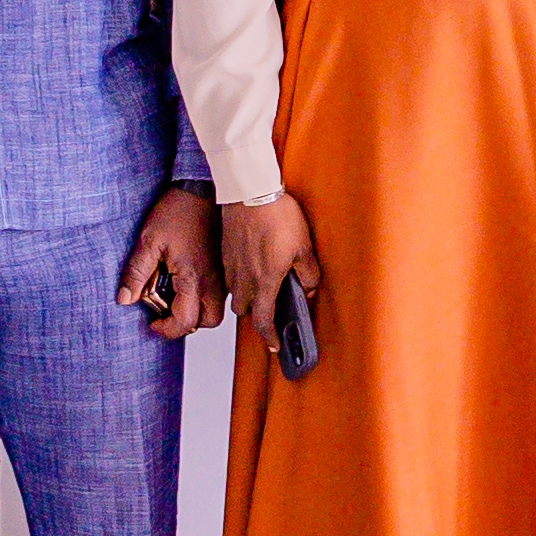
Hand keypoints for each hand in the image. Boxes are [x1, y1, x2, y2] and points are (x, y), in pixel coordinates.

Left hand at [116, 186, 224, 338]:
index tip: (153, 322)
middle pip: (207, 322)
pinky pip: (221, 292)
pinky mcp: (225, 265)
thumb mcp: (149, 241)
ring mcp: (223, 274)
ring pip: (216, 308)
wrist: (202, 188)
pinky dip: (205, 295)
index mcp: (193, 278)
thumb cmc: (178, 211)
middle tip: (168, 312)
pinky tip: (188, 279)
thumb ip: (136, 273)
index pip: (184, 322)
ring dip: (198, 310)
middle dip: (187, 324)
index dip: (166, 329)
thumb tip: (125, 299)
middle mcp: (213, 281)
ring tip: (177, 295)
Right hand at [221, 193, 323, 331]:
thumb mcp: (304, 246)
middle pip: (245, 310)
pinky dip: (240, 277)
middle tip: (270, 309)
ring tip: (262, 284)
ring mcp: (232, 265)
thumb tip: (309, 289)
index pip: (263, 321)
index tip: (275, 344)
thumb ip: (308, 273)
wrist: (249, 191)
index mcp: (265, 281)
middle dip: (256, 314)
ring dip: (247, 295)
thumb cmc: (276, 215)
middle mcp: (244, 278)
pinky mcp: (225, 252)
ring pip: (236, 293)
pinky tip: (252, 264)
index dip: (270, 337)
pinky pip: (230, 274)